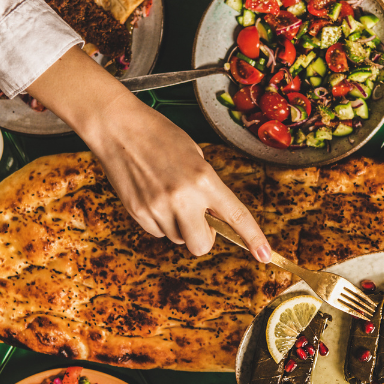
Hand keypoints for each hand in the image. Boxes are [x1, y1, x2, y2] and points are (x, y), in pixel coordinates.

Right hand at [28, 48, 271, 261]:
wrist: (118, 128)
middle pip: (202, 245)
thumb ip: (207, 188)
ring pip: (177, 238)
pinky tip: (151, 195)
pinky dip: (158, 221)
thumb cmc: (159, 135)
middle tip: (196, 217)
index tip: (264, 256)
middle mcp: (183, 198)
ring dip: (177, 225)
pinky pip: (157, 232)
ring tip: (165, 193)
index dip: (253, 239)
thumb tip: (212, 217)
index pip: (236, 216)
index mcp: (204, 179)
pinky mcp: (138, 213)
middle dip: (202, 237)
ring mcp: (158, 208)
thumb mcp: (194, 156)